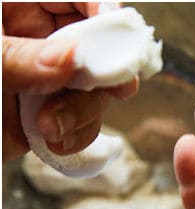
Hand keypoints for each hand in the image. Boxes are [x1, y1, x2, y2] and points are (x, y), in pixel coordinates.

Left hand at [2, 2, 136, 162]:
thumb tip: (71, 58)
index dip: (101, 7)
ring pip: (93, 89)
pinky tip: (52, 141)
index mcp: (12, 5)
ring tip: (50, 126)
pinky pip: (80, 123)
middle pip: (94, 43)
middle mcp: (32, 38)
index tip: (113, 33)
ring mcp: (41, 79)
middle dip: (100, 71)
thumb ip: (21, 57)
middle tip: (108, 87)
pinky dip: (75, 137)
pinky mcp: (43, 115)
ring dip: (82, 113)